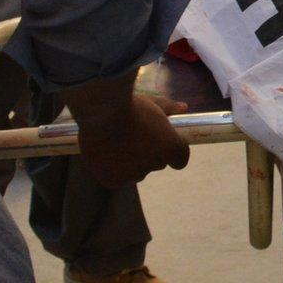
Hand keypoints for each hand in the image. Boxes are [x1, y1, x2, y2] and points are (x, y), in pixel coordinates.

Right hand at [71, 87, 191, 187]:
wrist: (98, 113)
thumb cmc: (125, 104)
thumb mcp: (150, 101)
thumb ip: (168, 108)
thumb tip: (184, 107)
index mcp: (172, 146)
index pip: (180, 158)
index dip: (172, 152)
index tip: (164, 144)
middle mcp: (157, 163)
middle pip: (157, 163)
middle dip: (150, 154)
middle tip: (134, 137)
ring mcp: (136, 173)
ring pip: (137, 172)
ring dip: (131, 163)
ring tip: (116, 142)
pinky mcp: (115, 180)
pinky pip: (118, 178)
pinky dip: (113, 170)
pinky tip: (105, 154)